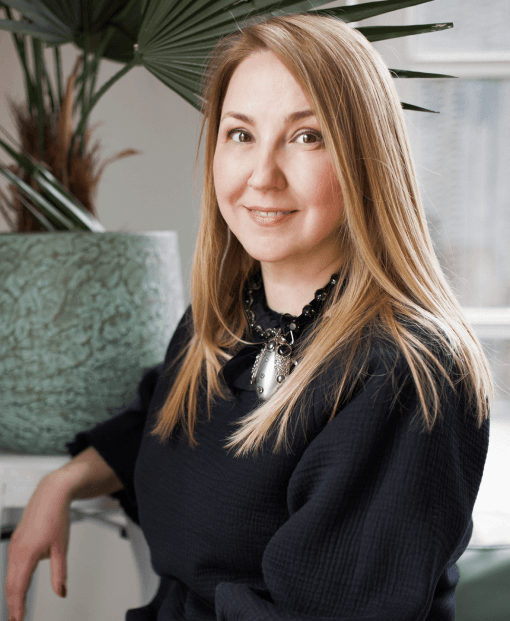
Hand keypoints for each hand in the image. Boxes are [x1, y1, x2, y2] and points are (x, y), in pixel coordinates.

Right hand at [5, 473, 70, 620]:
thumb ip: (60, 573)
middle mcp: (15, 551)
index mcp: (26, 554)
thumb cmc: (56, 516)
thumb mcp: (61, 547)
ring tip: (17, 608)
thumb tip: (61, 592)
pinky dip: (13, 579)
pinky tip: (18, 586)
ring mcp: (14, 545)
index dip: (18, 607)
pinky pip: (11, 565)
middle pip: (10, 585)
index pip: (18, 588)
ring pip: (9, 576)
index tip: (19, 620)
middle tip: (16, 619)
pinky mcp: (16, 541)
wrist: (51, 493)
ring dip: (12, 593)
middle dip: (12, 604)